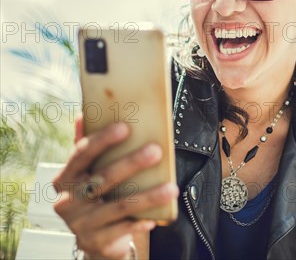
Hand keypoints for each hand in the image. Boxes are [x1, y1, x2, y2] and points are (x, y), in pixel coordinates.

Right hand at [53, 117, 178, 258]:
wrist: (95, 237)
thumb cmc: (98, 194)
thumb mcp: (90, 172)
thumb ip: (89, 146)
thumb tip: (84, 113)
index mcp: (65, 178)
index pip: (81, 154)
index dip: (102, 140)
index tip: (125, 127)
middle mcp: (68, 200)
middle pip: (103, 178)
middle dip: (131, 163)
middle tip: (156, 151)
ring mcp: (80, 223)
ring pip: (118, 206)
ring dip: (148, 196)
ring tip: (171, 188)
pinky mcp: (95, 241)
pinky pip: (122, 229)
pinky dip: (140, 222)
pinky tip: (157, 217)